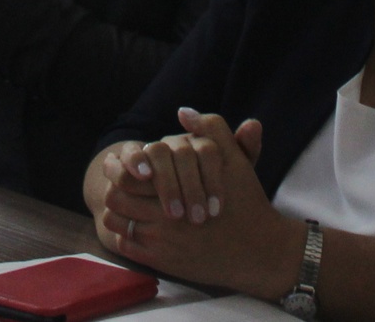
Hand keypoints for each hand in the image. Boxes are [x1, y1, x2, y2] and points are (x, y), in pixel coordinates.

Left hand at [90, 110, 295, 296]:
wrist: (259, 250)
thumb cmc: (246, 201)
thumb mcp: (235, 159)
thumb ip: (211, 129)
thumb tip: (183, 111)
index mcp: (177, 185)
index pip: (128, 174)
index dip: (120, 167)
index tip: (122, 165)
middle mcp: (165, 215)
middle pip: (116, 198)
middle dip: (115, 188)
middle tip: (118, 184)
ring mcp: (162, 241)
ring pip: (117, 222)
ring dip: (117, 212)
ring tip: (125, 205)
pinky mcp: (163, 262)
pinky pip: (126, 246)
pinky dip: (125, 235)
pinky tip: (136, 227)